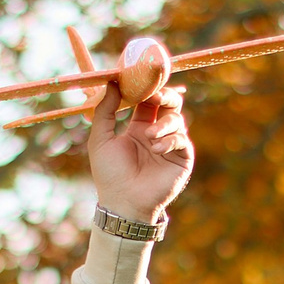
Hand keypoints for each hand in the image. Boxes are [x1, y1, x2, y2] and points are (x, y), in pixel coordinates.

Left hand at [88, 85, 193, 222]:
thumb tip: (112, 82)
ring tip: (148, 136)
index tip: (143, 80)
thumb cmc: (109, 174)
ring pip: (177, 119)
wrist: (123, 202)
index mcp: (139, 127)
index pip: (149, 101)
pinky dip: (170, 140)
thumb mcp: (100, 138)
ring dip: (163, 123)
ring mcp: (171, 146)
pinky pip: (182, 140)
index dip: (148, 89)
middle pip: (170, 104)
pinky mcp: (182, 159)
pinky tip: (156, 149)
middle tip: (156, 96)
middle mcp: (157, 134)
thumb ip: (106, 110)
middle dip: (165, 95)